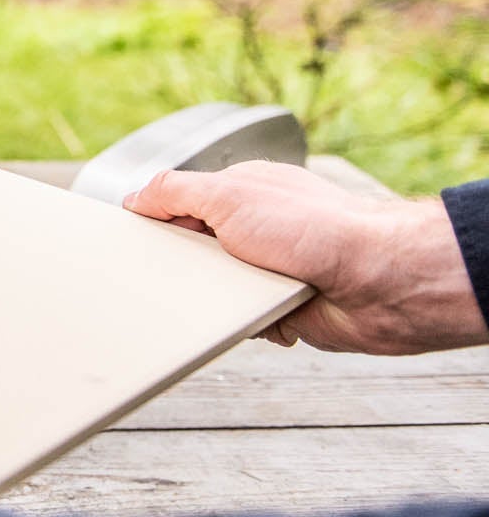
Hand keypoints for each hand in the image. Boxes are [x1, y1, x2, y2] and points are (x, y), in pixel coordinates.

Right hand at [125, 161, 484, 354]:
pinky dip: (248, 325)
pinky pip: (244, 321)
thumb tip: (136, 197)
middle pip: (193, 251)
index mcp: (242, 192)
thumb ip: (174, 192)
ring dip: (217, 300)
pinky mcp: (284, 306)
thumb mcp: (228, 195)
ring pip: (215, 291)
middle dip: (184, 267)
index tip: (137, 239)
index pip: (181, 202)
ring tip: (233, 296)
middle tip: (177, 276)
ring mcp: (271, 268)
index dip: (158, 221)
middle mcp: (256, 229)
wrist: (381, 281)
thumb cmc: (318, 229)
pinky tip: (263, 317)